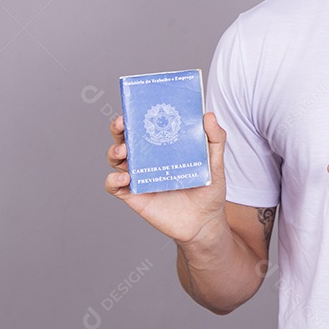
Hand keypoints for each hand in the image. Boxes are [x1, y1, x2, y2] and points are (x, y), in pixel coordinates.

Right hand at [105, 112, 228, 244]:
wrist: (205, 223)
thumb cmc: (209, 191)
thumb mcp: (215, 162)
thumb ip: (215, 139)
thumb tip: (209, 115)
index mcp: (163, 147)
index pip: (146, 126)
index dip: (137, 114)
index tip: (136, 106)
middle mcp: (147, 159)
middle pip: (125, 138)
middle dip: (118, 129)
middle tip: (122, 123)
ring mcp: (139, 176)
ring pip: (115, 159)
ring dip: (114, 151)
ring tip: (123, 151)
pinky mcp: (134, 196)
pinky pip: (114, 186)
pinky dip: (113, 180)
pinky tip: (124, 178)